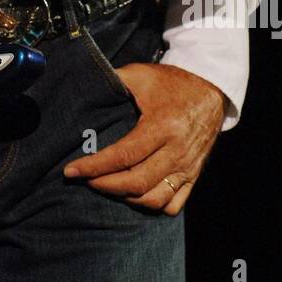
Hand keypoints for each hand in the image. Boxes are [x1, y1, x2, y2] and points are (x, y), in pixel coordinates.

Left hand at [63, 62, 226, 214]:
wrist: (211, 88)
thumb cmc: (171, 82)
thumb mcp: (141, 75)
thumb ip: (113, 80)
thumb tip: (84, 87)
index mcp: (162, 126)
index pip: (123, 156)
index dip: (94, 166)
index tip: (71, 171)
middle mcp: (177, 151)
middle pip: (136, 182)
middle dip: (104, 185)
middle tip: (84, 180)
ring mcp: (187, 166)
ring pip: (154, 199)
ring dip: (125, 198)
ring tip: (105, 187)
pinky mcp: (194, 175)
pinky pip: (173, 204)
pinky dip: (151, 206)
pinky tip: (134, 196)